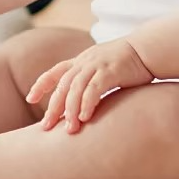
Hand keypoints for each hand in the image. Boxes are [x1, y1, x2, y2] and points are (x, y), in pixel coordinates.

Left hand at [26, 38, 154, 132]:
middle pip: (62, 84)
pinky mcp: (110, 70)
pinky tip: (85, 117)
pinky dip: (87, 103)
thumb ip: (92, 82)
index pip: (55, 72)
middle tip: (45, 126)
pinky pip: (94, 88)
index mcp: (81, 61)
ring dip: (70, 109)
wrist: (148, 49)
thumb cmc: (129, 64)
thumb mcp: (104, 70)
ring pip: (75, 87)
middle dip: (53, 106)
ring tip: (69, 129)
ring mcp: (96, 64)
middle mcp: (85, 61)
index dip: (41, 84)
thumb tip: (84, 104)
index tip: (30, 98)